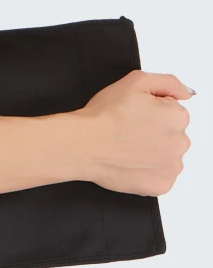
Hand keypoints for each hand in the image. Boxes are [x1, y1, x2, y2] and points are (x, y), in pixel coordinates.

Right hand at [80, 70, 193, 196]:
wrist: (83, 145)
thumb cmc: (104, 116)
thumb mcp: (135, 81)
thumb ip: (168, 82)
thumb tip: (185, 93)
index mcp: (177, 117)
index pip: (172, 111)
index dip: (151, 110)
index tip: (135, 115)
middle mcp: (180, 143)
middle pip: (172, 134)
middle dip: (154, 132)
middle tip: (129, 131)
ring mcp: (171, 167)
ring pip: (167, 156)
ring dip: (153, 153)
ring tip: (128, 148)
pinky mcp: (161, 186)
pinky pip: (160, 177)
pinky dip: (148, 172)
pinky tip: (131, 163)